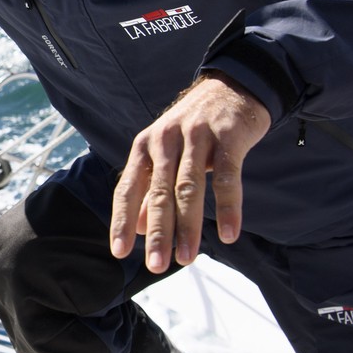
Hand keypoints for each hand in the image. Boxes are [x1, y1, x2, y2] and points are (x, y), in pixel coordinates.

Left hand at [110, 73, 269, 272]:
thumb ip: (150, 190)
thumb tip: (137, 230)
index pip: (127, 188)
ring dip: (188, 226)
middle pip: (158, 193)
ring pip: (189, 188)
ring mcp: (197, 137)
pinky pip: (227, 177)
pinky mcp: (228, 137)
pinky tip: (229, 235)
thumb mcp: (165, 154)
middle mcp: (166, 140)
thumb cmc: (194, 129)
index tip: (119, 252)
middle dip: (158, 232)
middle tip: (156, 265)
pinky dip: (229, 208)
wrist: (232, 86)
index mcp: (144, 146)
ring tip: (186, 258)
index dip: (122, 220)